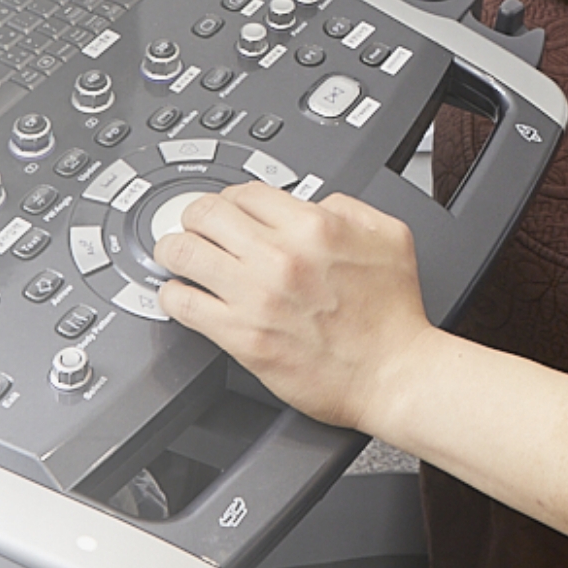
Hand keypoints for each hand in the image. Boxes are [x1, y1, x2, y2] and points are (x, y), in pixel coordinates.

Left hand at [149, 181, 442, 431]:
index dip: (230, 201)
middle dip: (194, 219)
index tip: (226, 213)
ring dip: (173, 252)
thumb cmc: (394, 315)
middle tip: (194, 230)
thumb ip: (349, 207)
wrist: (395, 375)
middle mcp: (280, 257)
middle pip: (204, 213)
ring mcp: (257, 297)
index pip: (244, 193)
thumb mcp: (389, 237)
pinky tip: (180, 296)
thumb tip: (314, 201)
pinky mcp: (242, 337)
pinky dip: (173, 296)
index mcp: (313, 227)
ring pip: (183, 253)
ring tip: (176, 257)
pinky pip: (183, 304)